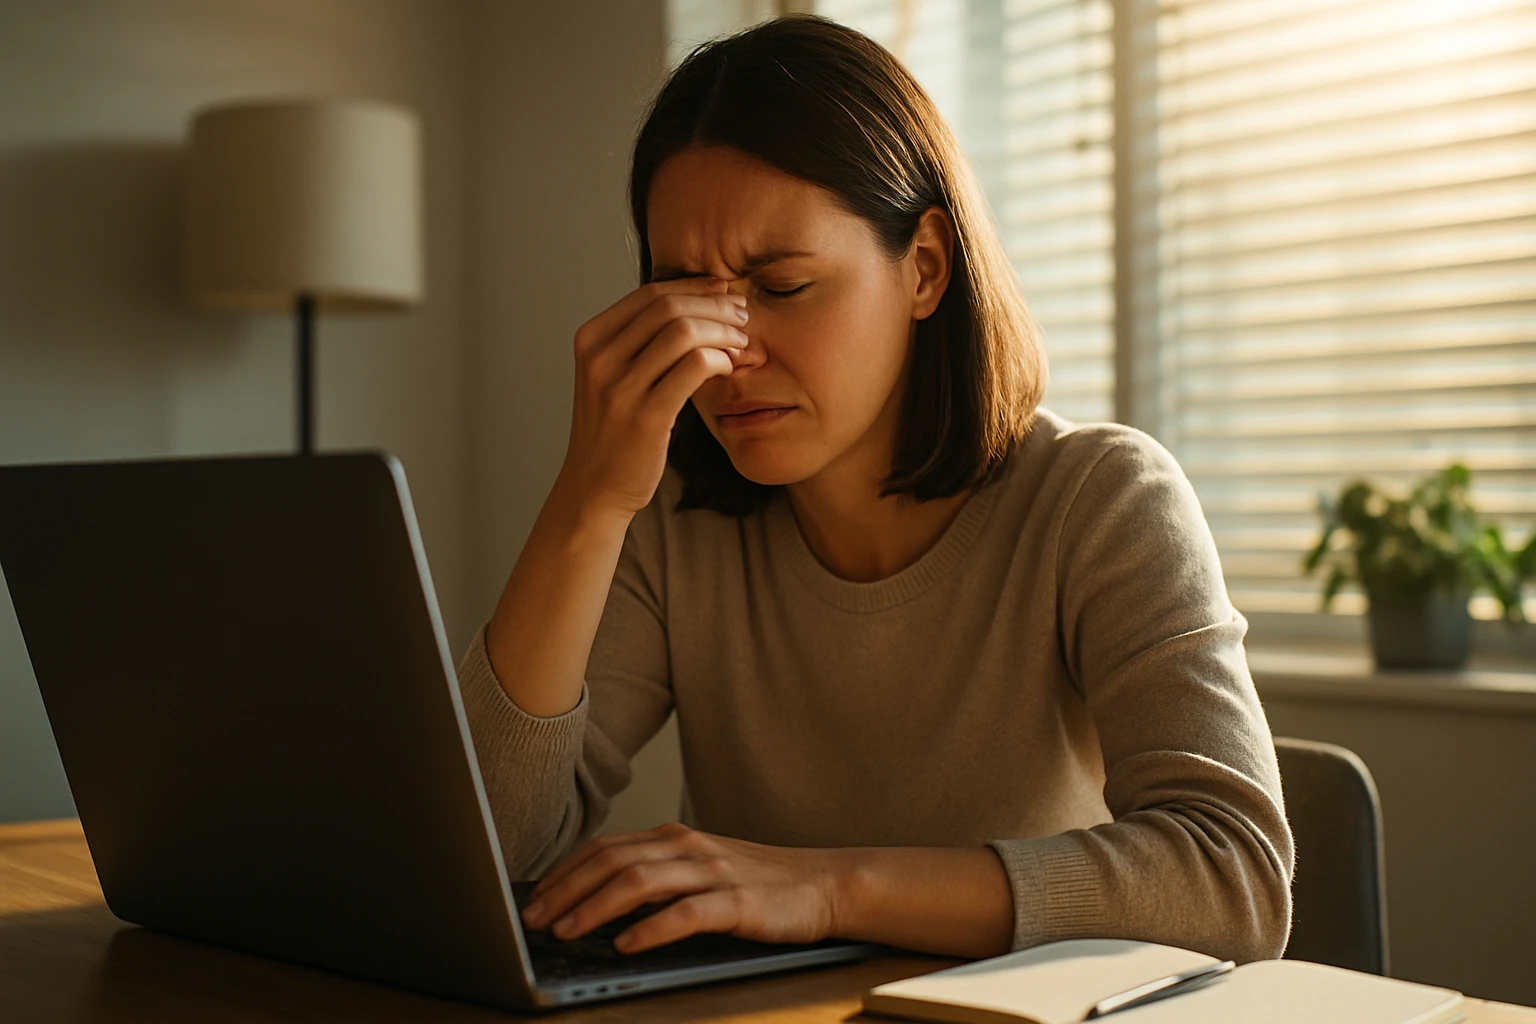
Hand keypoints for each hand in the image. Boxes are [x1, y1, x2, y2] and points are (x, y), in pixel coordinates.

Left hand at [518, 822, 841, 952]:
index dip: (564, 873)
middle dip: (565, 890)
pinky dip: (650, 929)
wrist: (824, 883)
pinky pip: (685, 914)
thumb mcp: (700, 870)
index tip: (533, 898)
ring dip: (595, 908)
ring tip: (566, 931)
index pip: (605, 848)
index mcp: (674, 838)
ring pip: (640, 882)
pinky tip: (627, 946)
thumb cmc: (758, 884)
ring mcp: (713, 873)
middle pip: (612, 861)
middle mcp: (688, 847)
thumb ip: (655, 877)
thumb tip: (595, 900)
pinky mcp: (737, 903)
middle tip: (534, 919)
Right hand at [555, 277, 749, 519]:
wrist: (594, 486)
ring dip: (723, 332)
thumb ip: (641, 340)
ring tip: (742, 344)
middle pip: (669, 307)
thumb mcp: (613, 375)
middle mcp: (600, 358)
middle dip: (715, 306)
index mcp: (591, 339)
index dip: (694, 287)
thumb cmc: (614, 429)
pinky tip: (730, 367)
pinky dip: (720, 359)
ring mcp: (620, 388)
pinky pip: (695, 367)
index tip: (724, 292)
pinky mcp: (646, 416)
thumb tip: (697, 302)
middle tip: (743, 317)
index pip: (651, 293)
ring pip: (684, 332)